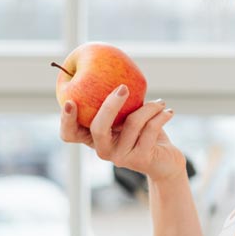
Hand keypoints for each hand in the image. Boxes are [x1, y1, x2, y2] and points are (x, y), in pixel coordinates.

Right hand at [59, 85, 184, 183]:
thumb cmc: (145, 134)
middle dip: (109, 105)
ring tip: (160, 102)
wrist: (166, 161)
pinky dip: (160, 116)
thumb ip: (120, 103)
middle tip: (123, 88)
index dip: (66, 120)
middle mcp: (103, 150)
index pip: (70, 134)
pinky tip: (168, 112)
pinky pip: (150, 129)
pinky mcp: (140, 159)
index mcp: (94, 138)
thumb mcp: (129, 117)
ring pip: (132, 124)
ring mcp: (121, 157)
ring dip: (149, 107)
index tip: (70, 100)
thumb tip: (115, 73)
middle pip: (98, 128)